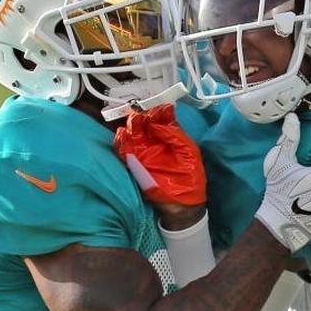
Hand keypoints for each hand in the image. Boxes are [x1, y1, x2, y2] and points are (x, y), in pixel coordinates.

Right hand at [114, 103, 206, 228]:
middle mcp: (155, 141)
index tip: (156, 106)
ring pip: (132, 133)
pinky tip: (123, 134)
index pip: (161, 118)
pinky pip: (123, 149)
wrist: (181, 204)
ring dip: (131, 125)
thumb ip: (175, 135)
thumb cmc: (190, 177)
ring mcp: (143, 151)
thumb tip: (160, 120)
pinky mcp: (133, 163)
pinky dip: (120, 141)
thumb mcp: (188, 152)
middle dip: (142, 115)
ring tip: (134, 120)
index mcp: (170, 137)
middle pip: (144, 122)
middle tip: (141, 111)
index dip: (158, 110)